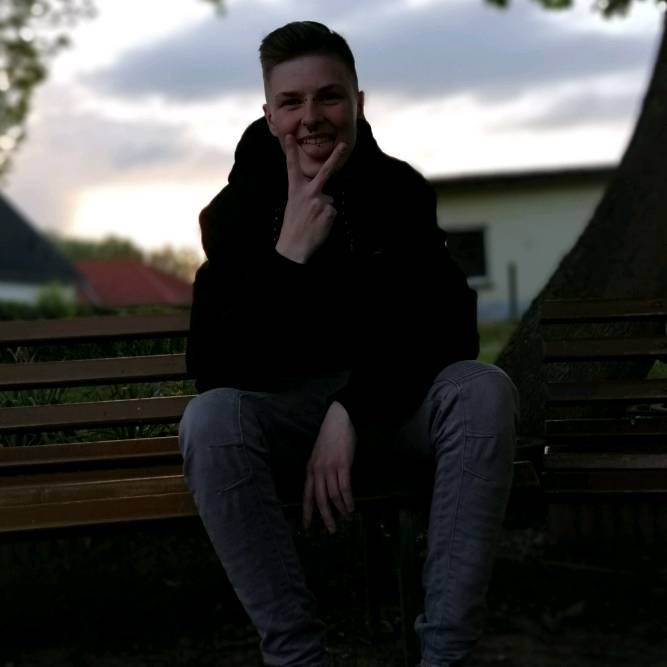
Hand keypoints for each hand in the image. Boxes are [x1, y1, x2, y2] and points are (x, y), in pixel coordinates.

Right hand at [276, 135, 347, 263]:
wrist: (294, 246)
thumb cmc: (293, 226)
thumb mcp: (294, 206)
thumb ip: (307, 196)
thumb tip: (327, 195)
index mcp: (295, 191)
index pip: (292, 168)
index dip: (291, 152)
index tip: (290, 136)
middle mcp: (309, 193)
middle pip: (324, 172)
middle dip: (335, 157)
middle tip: (344, 145)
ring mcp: (320, 202)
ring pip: (329, 200)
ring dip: (324, 210)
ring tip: (313, 222)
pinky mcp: (330, 212)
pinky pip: (332, 212)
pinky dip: (328, 219)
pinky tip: (319, 226)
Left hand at [303, 401, 355, 533]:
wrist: (339, 421)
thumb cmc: (330, 438)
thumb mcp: (319, 456)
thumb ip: (319, 471)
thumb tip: (324, 488)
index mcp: (310, 469)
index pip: (306, 496)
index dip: (307, 512)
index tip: (307, 527)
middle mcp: (317, 471)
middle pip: (319, 500)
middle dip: (325, 517)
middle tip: (331, 530)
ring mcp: (329, 468)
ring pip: (333, 496)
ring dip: (340, 510)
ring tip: (346, 518)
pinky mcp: (343, 465)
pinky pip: (344, 488)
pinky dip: (348, 500)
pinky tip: (352, 506)